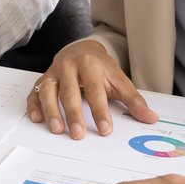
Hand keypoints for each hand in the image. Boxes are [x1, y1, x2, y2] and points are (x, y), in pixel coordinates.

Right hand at [26, 38, 156, 138]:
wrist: (82, 49)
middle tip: (78, 135)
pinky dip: (34, 105)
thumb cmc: (101, 68)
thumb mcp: (119, 80)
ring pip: (47, 92)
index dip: (100, 111)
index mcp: (90, 65)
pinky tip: (37, 118)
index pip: (95, 91)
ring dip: (51, 111)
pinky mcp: (43, 79)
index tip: (105, 129)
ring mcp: (53, 73)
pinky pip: (34, 92)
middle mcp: (68, 67)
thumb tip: (150, 118)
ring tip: (56, 129)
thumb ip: (134, 100)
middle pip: (69, 92)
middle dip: (73, 114)